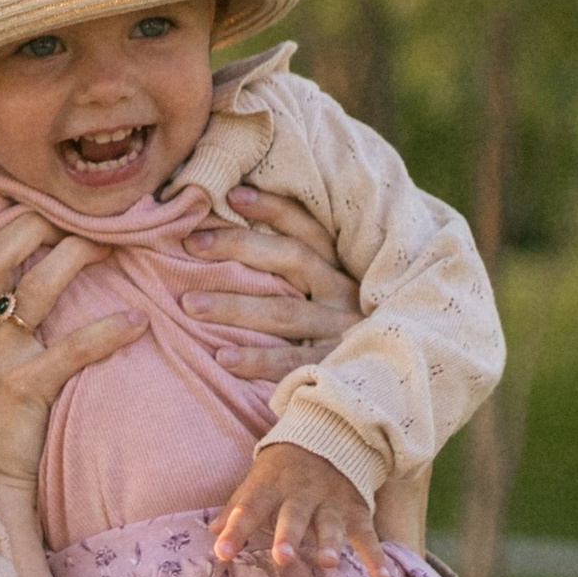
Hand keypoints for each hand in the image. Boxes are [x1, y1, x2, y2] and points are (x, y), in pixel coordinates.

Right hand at [0, 207, 144, 501]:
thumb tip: (29, 279)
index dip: (12, 217)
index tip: (49, 200)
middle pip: (0, 250)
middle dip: (43, 221)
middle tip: (88, 213)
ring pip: (37, 286)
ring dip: (78, 257)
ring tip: (115, 246)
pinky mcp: (24, 388)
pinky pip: (71, 349)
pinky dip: (107, 331)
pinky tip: (137, 322)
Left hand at [176, 187, 361, 378]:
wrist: (388, 380)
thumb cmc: (343, 331)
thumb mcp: (333, 293)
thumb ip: (298, 270)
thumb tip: (240, 226)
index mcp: (343, 270)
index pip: (309, 230)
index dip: (274, 209)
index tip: (233, 196)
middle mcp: (345, 295)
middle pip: (292, 260)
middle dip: (239, 247)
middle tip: (191, 245)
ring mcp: (343, 332)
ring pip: (284, 312)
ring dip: (233, 306)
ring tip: (189, 303)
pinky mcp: (336, 368)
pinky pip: (292, 362)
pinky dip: (256, 360)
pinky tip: (221, 355)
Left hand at [211, 440, 389, 576]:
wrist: (331, 433)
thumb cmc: (284, 467)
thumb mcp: (258, 479)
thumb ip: (238, 506)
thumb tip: (211, 533)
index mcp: (271, 485)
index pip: (249, 506)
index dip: (235, 528)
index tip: (222, 552)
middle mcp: (301, 493)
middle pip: (293, 515)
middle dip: (288, 536)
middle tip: (282, 558)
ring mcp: (331, 501)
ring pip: (330, 523)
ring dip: (330, 543)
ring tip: (328, 563)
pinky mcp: (356, 510)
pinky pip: (367, 535)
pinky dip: (376, 556)